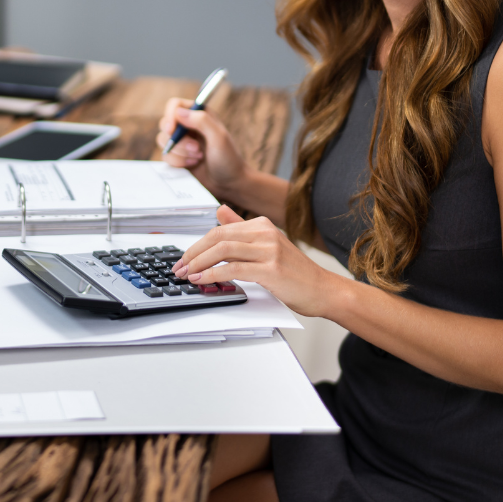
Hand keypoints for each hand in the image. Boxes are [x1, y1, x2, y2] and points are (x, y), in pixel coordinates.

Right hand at [157, 99, 247, 198]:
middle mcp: (188, 125)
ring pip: (163, 141)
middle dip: (178, 140)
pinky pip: (165, 155)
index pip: (175, 105)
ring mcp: (181, 141)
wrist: (229, 184)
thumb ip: (201, 121)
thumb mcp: (219, 137)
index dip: (170, 116)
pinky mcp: (177, 156)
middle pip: (165, 124)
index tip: (172, 130)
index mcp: (199, 114)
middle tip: (196, 149)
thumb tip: (178, 112)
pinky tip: (193, 164)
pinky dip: (177, 162)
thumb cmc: (228, 159)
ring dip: (180, 152)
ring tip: (198, 157)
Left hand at [172, 205, 339, 316]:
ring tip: (186, 274)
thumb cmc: (294, 272)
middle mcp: (265, 233)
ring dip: (199, 263)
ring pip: (222, 250)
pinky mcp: (271, 269)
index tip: (184, 258)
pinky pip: (233, 268)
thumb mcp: (267, 245)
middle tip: (179, 267)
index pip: (219, 230)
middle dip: (193, 253)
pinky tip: (202, 280)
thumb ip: (241, 228)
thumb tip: (219, 211)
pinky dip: (212, 274)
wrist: (323, 290)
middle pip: (217, 237)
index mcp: (261, 225)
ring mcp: (269, 250)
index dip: (197, 245)